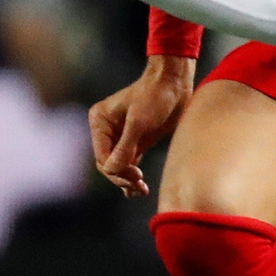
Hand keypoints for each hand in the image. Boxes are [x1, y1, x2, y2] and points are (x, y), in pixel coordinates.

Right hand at [88, 55, 195, 196]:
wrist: (175, 84)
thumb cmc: (155, 97)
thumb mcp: (139, 122)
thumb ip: (125, 147)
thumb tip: (112, 170)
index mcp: (99, 121)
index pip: (102, 156)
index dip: (116, 170)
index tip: (136, 176)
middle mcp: (106, 130)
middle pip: (109, 164)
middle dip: (122, 176)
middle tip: (140, 185)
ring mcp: (121, 137)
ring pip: (119, 166)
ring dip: (128, 180)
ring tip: (141, 190)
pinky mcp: (136, 141)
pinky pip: (129, 163)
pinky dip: (133, 176)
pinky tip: (138, 189)